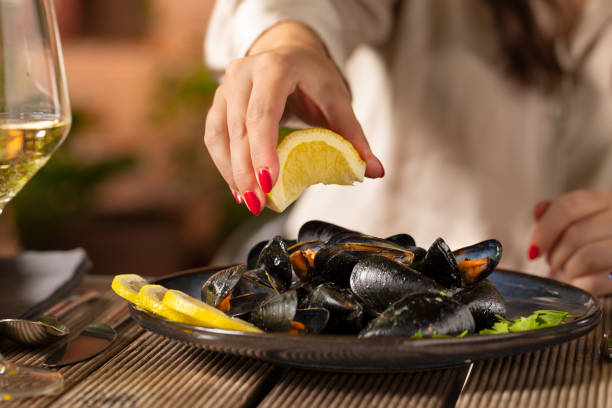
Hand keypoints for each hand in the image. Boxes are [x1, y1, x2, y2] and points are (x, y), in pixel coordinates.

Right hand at [204, 21, 383, 214]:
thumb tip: (375, 171)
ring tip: (249, 201)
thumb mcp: (337, 100)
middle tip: (259, 204)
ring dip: (233, 172)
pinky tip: (238, 189)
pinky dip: (225, 166)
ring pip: (220, 134)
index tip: (268, 183)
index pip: (263, 111)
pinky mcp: (218, 103)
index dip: (263, 149)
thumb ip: (354, 136)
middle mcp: (244, 73)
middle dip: (247, 170)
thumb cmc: (313, 77)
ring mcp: (226, 87)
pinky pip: (214, 137)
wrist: (288, 52)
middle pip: (239, 127)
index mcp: (275, 67)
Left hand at [528, 190, 611, 294]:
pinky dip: (579, 285)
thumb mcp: (586, 222)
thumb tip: (539, 210)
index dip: (544, 229)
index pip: (568, 206)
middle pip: (574, 234)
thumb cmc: (601, 244)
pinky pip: (595, 282)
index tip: (533, 250)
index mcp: (609, 201)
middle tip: (553, 266)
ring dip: (568, 270)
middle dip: (555, 255)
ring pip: (586, 258)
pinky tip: (580, 284)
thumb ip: (563, 215)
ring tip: (569, 274)